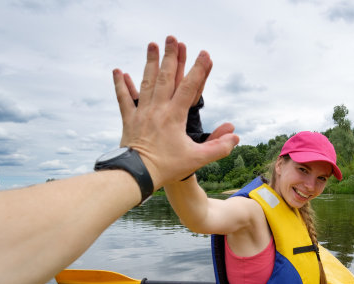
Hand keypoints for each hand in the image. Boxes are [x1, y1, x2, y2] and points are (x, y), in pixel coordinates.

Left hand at [112, 36, 238, 189]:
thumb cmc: (167, 167)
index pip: (189, 88)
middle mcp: (157, 109)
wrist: (136, 175)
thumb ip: (218, 147)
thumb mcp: (197, 159)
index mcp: (174, 116)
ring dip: (149, 62)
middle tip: (173, 38)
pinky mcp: (129, 119)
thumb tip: (235, 136)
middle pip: (165, 77)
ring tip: (152, 44)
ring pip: (146, 82)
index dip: (198, 70)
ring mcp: (141, 112)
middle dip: (171, 56)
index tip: (205, 53)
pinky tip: (118, 71)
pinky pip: (124, 98)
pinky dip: (121, 84)